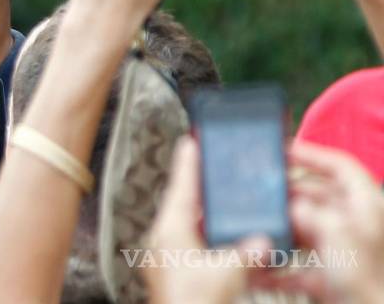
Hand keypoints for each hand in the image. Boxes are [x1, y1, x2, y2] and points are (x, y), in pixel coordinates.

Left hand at [145, 137, 271, 303]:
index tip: (191, 141)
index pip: (181, 187)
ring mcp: (168, 257)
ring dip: (208, 214)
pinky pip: (195, 245)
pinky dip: (211, 237)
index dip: (188, 163)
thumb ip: (248, 252)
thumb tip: (264, 241)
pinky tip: (227, 239)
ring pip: (190, 225)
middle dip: (202, 187)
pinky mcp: (176, 272)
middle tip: (215, 168)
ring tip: (226, 200)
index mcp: (170, 230)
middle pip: (185, 203)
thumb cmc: (192, 303)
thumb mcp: (228, 274)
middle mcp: (164, 240)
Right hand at [258, 143, 383, 302]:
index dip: (313, 155)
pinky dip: (277, 268)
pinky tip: (258, 271)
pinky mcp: (331, 278)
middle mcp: (355, 227)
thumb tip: (292, 206)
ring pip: (304, 231)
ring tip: (255, 228)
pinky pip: (297, 266)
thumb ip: (311, 213)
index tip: (283, 151)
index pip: (341, 167)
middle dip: (286, 196)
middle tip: (260, 192)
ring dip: (279, 232)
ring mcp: (342, 253)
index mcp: (365, 209)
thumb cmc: (369, 286)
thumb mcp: (337, 237)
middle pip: (316, 198)